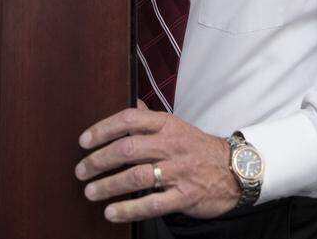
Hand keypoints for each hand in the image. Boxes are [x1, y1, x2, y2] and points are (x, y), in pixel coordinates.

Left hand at [75, 100, 240, 222]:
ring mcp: (178, 172)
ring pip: (136, 177)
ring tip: (90, 192)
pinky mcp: (184, 196)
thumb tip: (129, 105)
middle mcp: (171, 146)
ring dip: (108, 185)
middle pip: (128, 149)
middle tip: (81, 170)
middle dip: (99, 160)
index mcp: (168, 125)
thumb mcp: (177, 127)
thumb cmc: (198, 148)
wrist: (235, 170)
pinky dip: (128, 209)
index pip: (129, 120)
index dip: (102, 129)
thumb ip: (151, 119)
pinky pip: (151, 204)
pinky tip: (111, 212)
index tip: (84, 141)